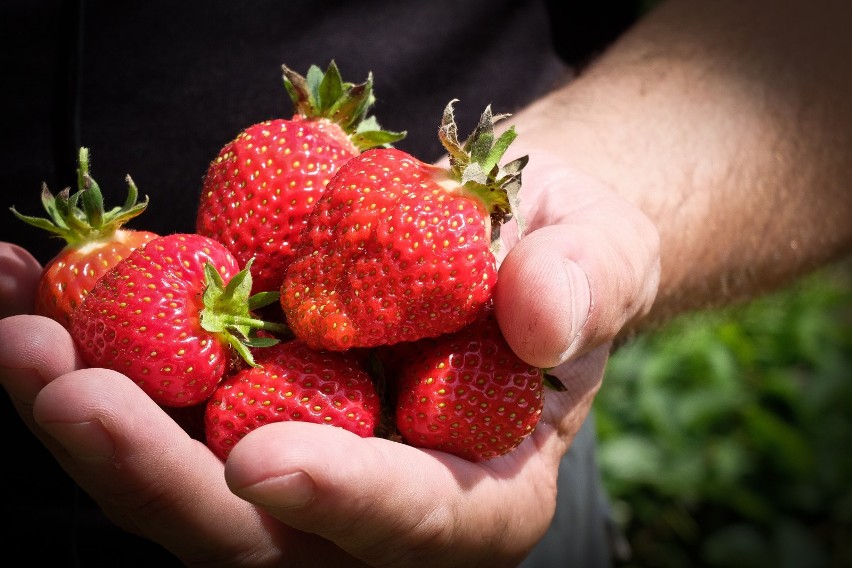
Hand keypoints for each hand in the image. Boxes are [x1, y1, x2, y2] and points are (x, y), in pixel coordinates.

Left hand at [0, 151, 658, 566]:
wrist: (500, 234)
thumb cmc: (562, 252)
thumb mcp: (599, 252)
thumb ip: (582, 284)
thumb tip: (539, 316)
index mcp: (477, 488)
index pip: (414, 518)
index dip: (342, 498)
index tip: (260, 462)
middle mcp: (371, 499)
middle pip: (258, 530)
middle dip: (160, 473)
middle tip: (66, 387)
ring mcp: (298, 453)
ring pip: (181, 479)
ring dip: (93, 415)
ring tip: (20, 325)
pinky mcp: (244, 402)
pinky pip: (161, 400)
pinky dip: (91, 349)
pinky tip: (37, 289)